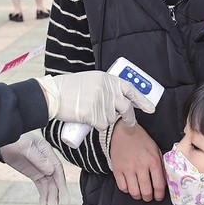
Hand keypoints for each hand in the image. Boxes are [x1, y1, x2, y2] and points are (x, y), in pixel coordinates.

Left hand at [0, 130, 70, 204]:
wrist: (3, 143)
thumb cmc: (15, 140)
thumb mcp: (26, 147)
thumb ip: (38, 158)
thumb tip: (51, 170)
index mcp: (47, 151)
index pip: (57, 168)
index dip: (61, 182)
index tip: (63, 194)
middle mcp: (47, 160)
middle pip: (54, 179)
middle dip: (55, 193)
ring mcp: (41, 168)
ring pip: (49, 184)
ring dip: (50, 196)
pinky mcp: (34, 174)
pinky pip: (42, 185)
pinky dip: (43, 194)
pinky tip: (43, 203)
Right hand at [39, 71, 155, 131]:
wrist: (52, 94)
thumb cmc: (69, 88)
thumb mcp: (91, 80)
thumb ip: (105, 87)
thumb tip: (120, 99)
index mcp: (107, 79)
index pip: (130, 89)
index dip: (142, 100)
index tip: (150, 108)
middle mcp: (106, 89)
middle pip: (125, 108)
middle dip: (129, 118)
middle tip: (130, 123)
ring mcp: (100, 102)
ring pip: (112, 119)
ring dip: (105, 120)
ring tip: (91, 113)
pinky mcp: (93, 114)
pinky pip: (102, 125)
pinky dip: (96, 126)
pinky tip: (87, 119)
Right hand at [108, 121, 164, 201]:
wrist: (123, 130)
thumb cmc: (141, 140)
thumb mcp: (156, 150)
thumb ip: (160, 165)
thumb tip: (163, 180)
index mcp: (153, 161)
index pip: (158, 185)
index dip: (159, 195)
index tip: (158, 196)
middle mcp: (140, 166)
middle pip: (146, 191)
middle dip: (148, 198)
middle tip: (148, 197)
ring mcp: (127, 169)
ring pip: (134, 192)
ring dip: (138, 196)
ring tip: (139, 194)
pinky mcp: (117, 169)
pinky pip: (122, 187)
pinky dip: (127, 190)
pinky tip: (130, 186)